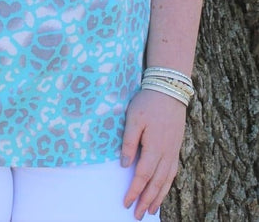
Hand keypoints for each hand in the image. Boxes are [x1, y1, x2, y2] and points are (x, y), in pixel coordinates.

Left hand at [121, 89, 186, 218]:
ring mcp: (173, 151)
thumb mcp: (133, 118)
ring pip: (166, 180)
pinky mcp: (176, 147)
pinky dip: (167, 185)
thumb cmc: (148, 102)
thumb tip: (124, 164)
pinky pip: (173, 172)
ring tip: (151, 210)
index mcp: (154, 147)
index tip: (126, 203)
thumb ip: (128, 141)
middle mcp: (166, 153)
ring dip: (158, 197)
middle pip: (156, 183)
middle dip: (146, 200)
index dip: (134, 191)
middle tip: (138, 215)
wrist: (170, 89)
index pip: (142, 175)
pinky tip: (163, 190)